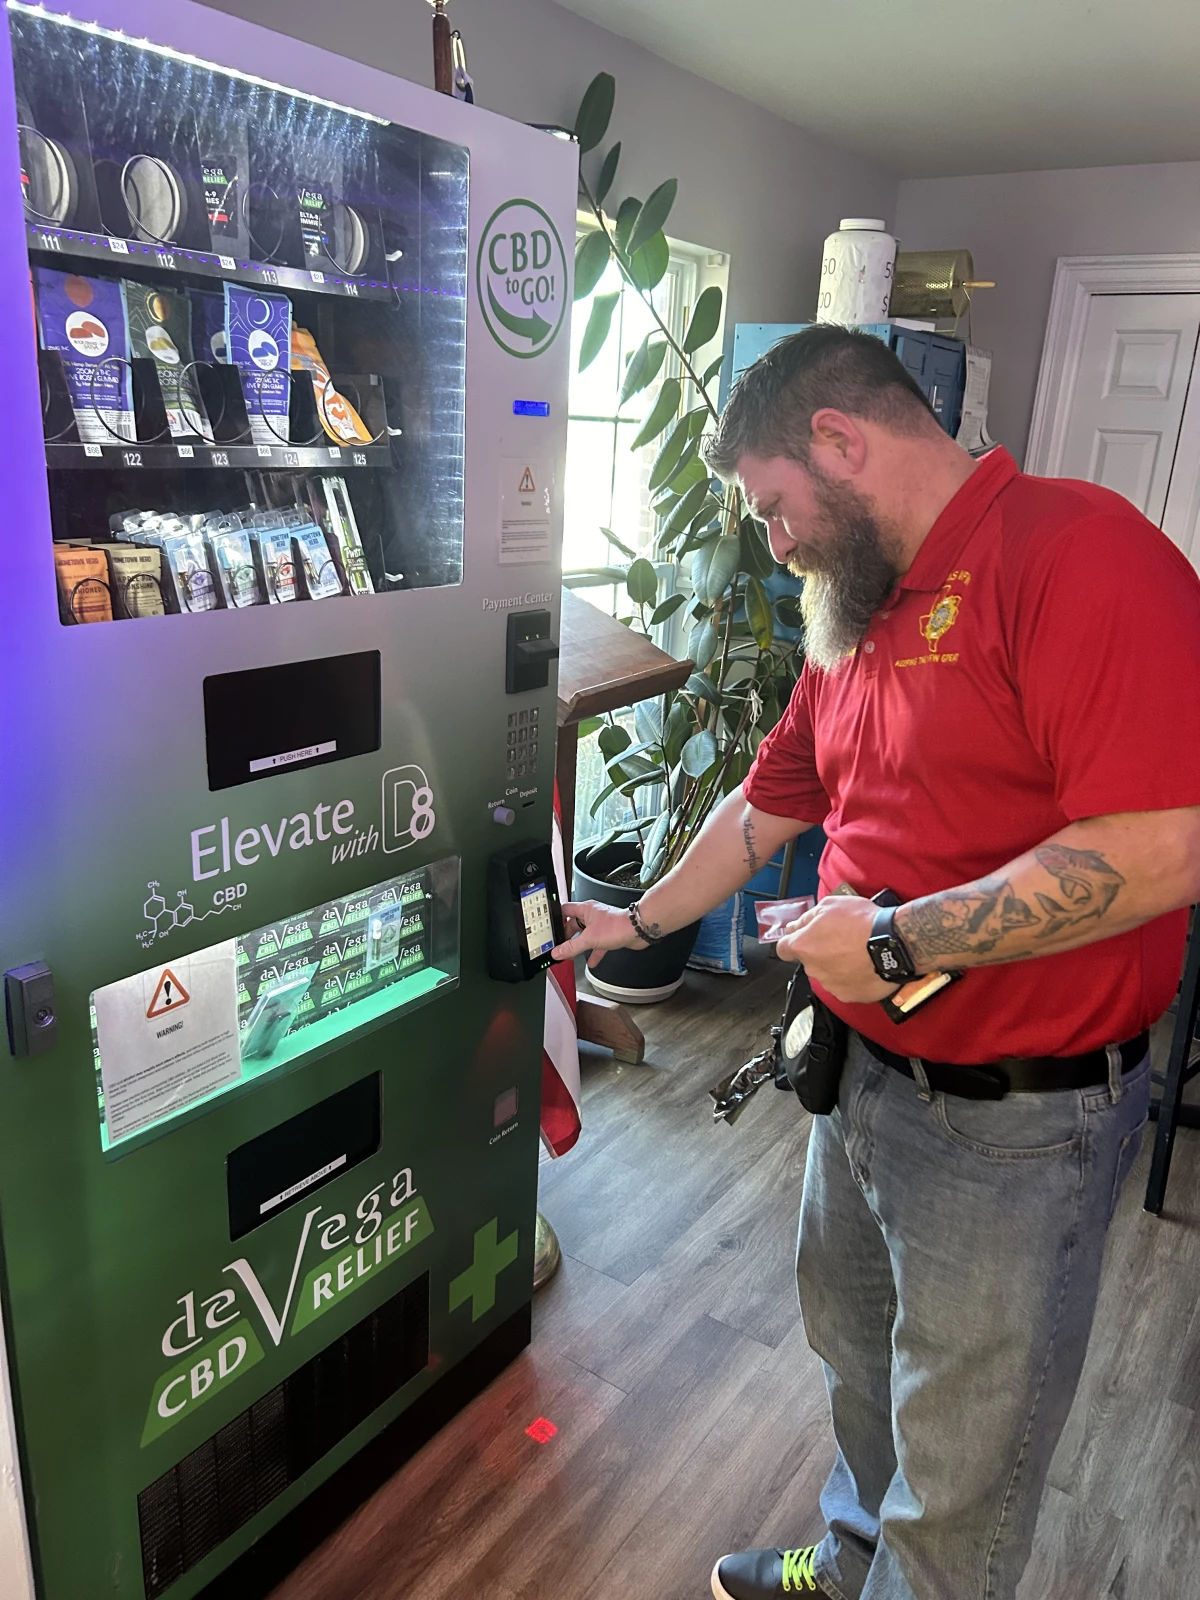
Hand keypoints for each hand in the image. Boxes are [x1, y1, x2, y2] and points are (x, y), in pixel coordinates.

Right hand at [551, 899, 647, 968]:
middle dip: (567, 936)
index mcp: (585, 909)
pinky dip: (593, 952)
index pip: (565, 910)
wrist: (639, 930)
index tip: (550, 929)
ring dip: (579, 944)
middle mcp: (593, 915)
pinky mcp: (609, 934)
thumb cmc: (617, 926)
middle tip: (560, 945)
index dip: (556, 919)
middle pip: (574, 924)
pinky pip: (597, 943)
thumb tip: (557, 952)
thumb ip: (571, 947)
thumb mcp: (589, 939)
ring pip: (585, 935)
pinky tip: (591, 961)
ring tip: (571, 954)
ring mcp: (601, 924)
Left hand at [776, 894, 898, 1002]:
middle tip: (840, 940)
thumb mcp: (830, 905)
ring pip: (827, 974)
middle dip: (820, 952)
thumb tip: (796, 926)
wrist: (893, 943)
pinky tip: (864, 966)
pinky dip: (851, 978)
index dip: (792, 942)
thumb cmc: (862, 922)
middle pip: (808, 961)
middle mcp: (813, 969)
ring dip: (836, 966)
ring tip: (856, 953)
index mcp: (804, 946)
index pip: (783, 949)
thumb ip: (808, 918)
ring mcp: (831, 985)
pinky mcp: (849, 995)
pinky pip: (845, 986)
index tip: (802, 938)